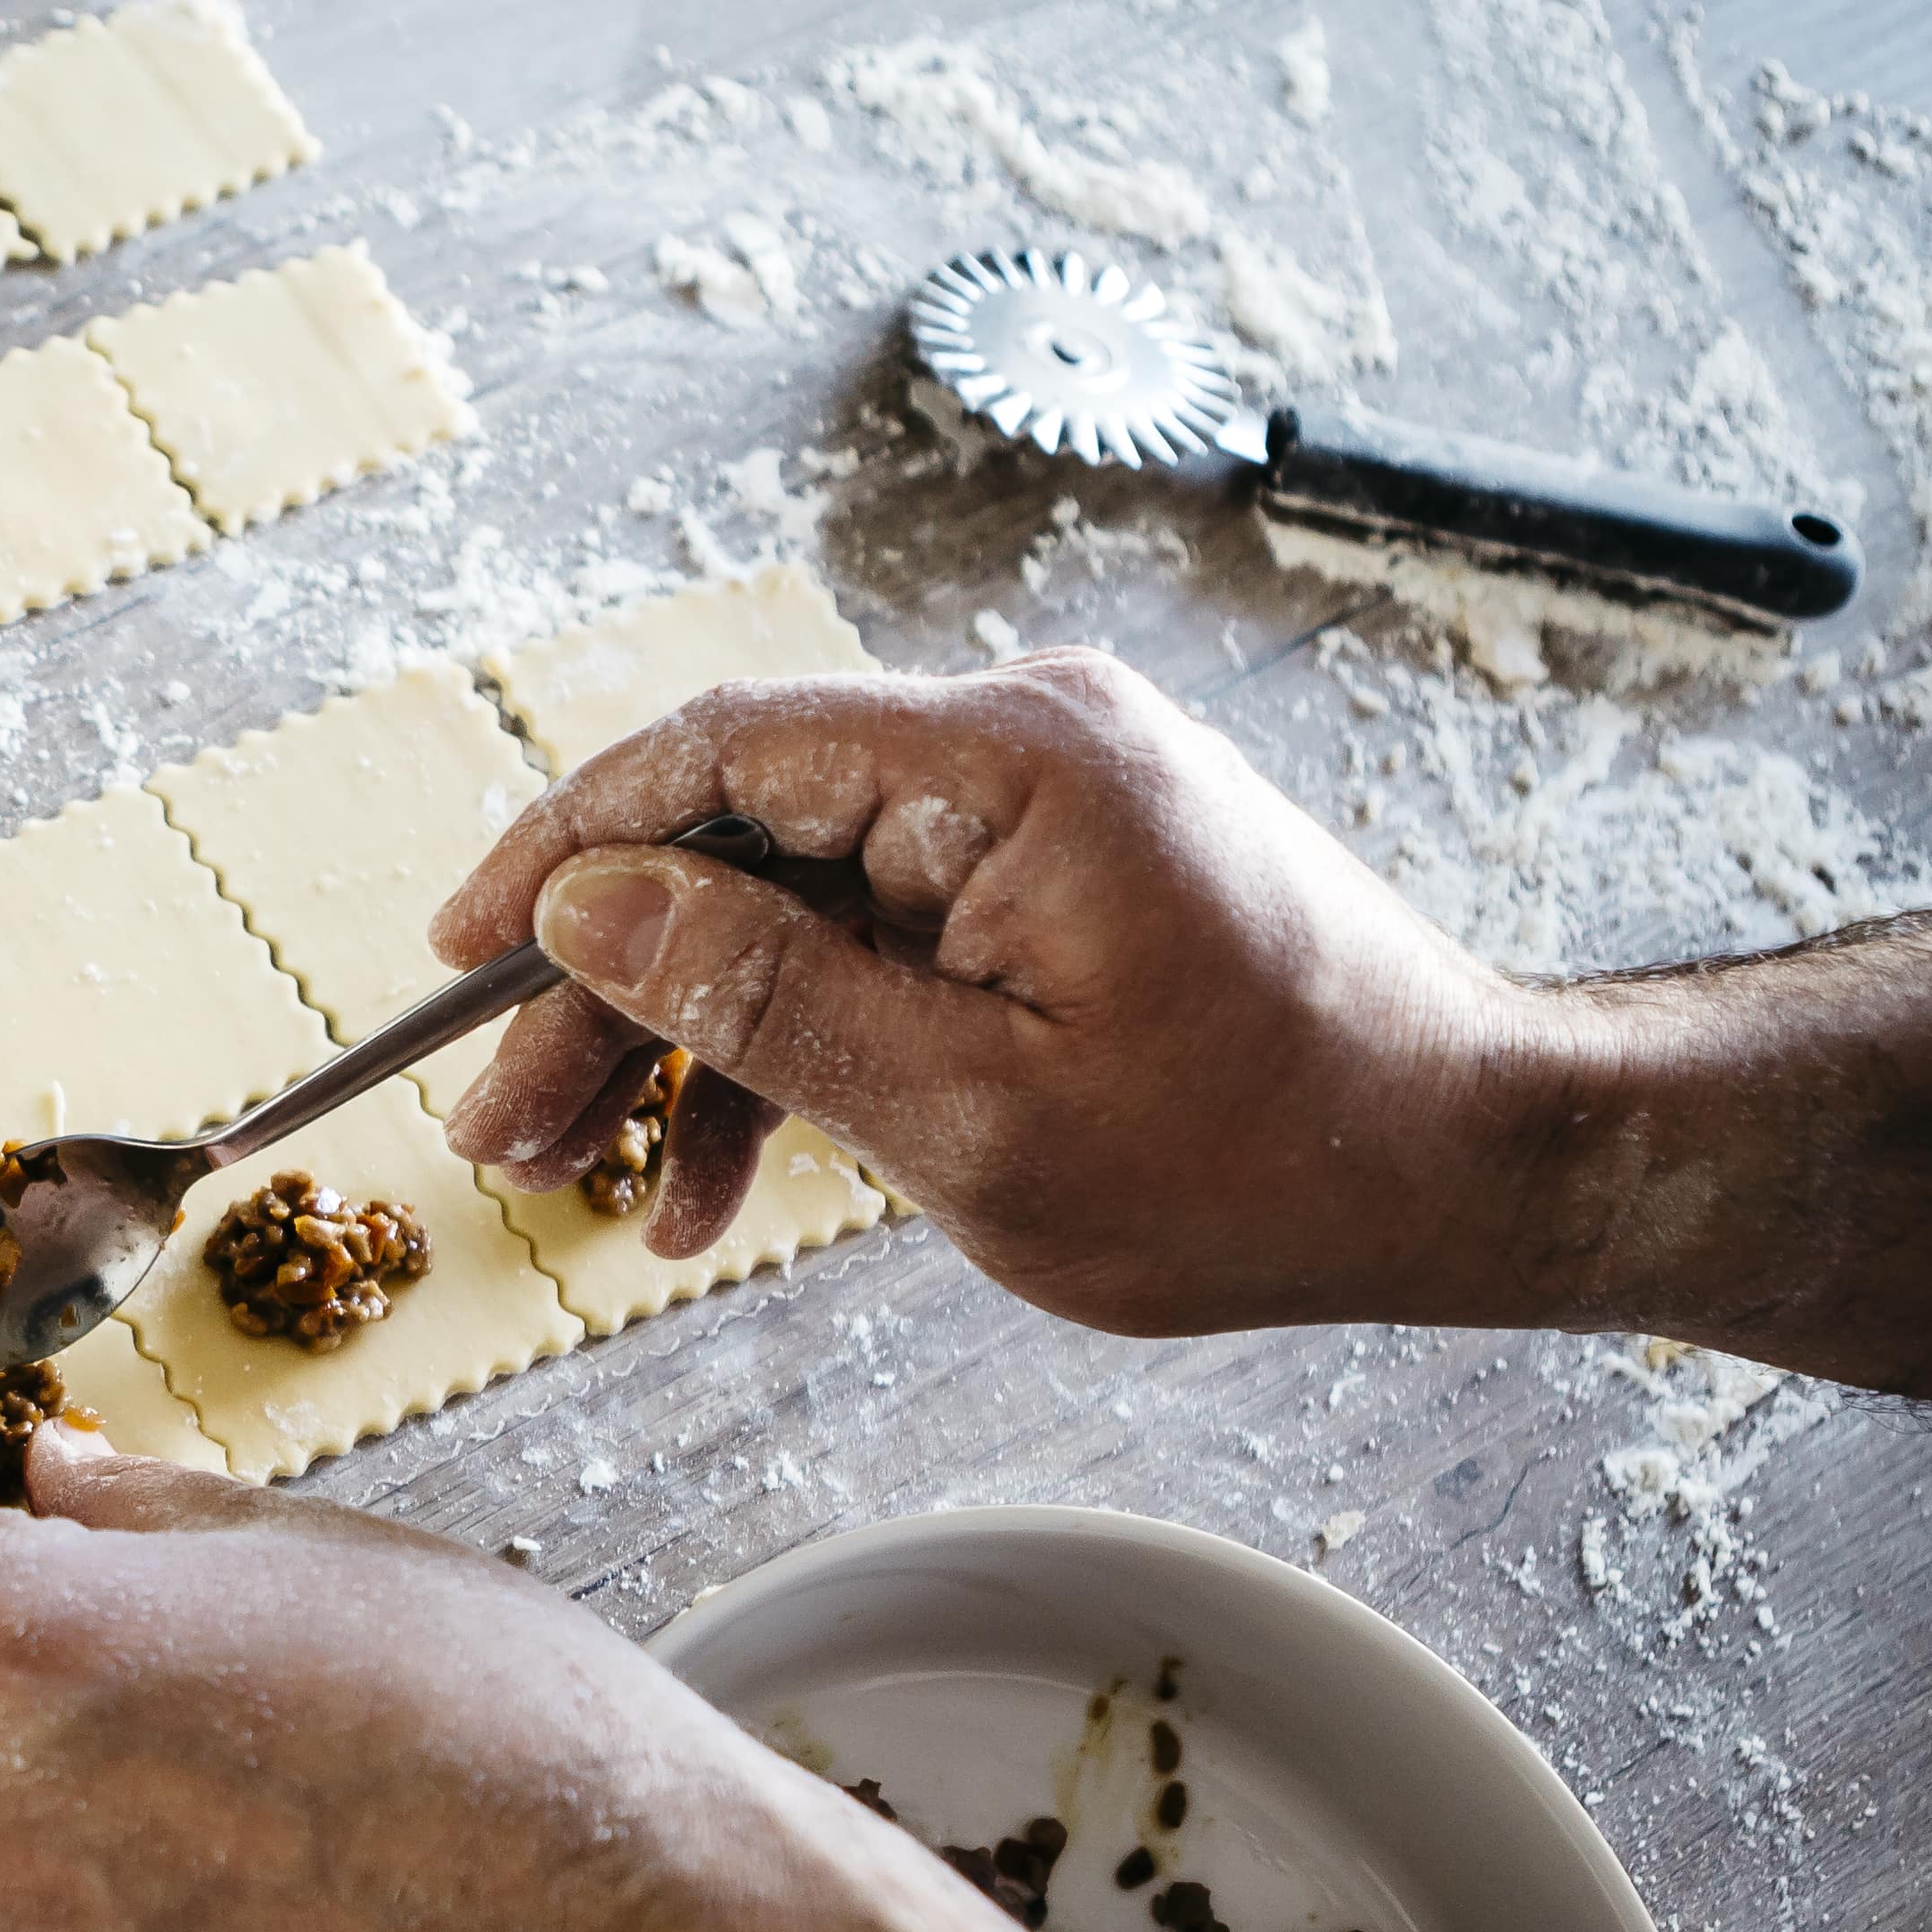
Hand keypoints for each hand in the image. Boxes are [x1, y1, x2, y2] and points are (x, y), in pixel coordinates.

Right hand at [429, 649, 1571, 1333]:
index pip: (717, 752)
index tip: (458, 956)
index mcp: (1007, 763)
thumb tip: (588, 907)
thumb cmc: (1263, 1161)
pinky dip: (797, 1046)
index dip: (563, 848)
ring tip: (598, 1190)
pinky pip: (879, 934)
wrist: (1473, 1165)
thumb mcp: (974, 1118)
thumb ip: (766, 1001)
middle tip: (508, 1136)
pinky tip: (721, 1183)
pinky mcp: (1058, 870)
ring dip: (688, 1042)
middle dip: (608, 992)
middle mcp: (1020, 741)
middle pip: (740, 835)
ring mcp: (1042, 803)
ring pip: (795, 900)